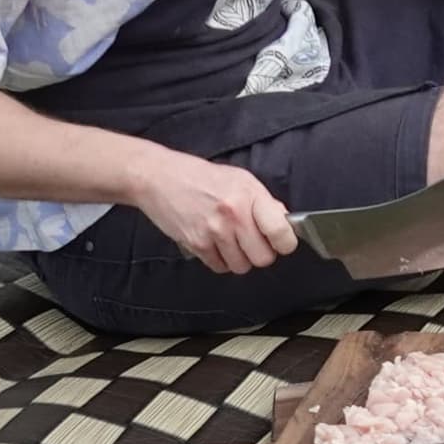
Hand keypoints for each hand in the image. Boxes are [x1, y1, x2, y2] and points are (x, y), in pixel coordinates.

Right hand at [127, 150, 294, 274]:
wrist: (159, 178)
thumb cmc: (199, 176)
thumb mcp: (239, 179)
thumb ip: (263, 202)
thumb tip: (284, 221)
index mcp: (249, 196)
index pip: (281, 233)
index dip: (285, 242)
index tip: (281, 242)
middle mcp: (234, 215)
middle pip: (263, 258)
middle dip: (260, 253)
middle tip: (251, 241)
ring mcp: (214, 232)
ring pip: (241, 267)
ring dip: (239, 258)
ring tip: (230, 239)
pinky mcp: (197, 244)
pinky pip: (219, 267)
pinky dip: (220, 260)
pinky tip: (214, 242)